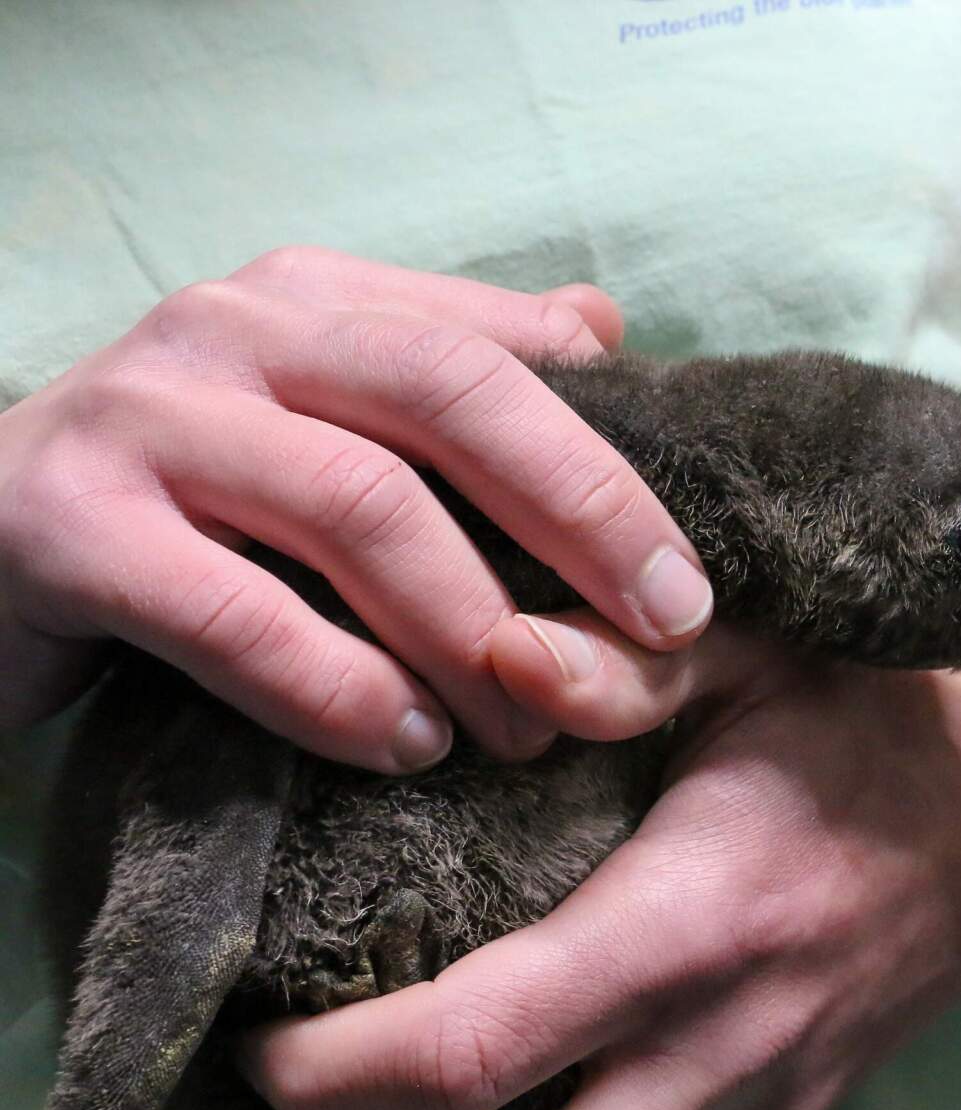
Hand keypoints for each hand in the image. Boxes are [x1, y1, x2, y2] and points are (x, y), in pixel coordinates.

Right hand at [0, 247, 709, 771]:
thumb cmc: (191, 509)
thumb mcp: (327, 426)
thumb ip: (453, 374)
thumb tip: (602, 329)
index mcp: (314, 299)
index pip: (500, 355)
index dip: (613, 470)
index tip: (686, 588)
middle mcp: (233, 330)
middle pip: (450, 396)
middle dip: (581, 522)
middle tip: (662, 640)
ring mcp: (141, 416)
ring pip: (361, 507)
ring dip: (469, 635)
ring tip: (525, 731)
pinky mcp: (60, 525)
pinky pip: (238, 615)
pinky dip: (340, 690)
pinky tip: (403, 746)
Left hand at [240, 634, 960, 1109]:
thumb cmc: (875, 718)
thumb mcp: (757, 652)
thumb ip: (622, 663)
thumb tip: (488, 662)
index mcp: (695, 926)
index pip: (474, 1055)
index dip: (331, 1079)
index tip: (261, 1047)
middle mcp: (722, 1049)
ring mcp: (754, 1103)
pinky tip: (511, 1092)